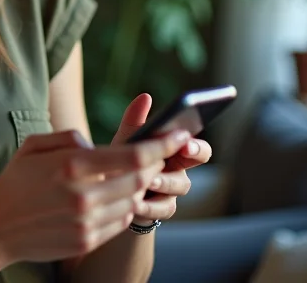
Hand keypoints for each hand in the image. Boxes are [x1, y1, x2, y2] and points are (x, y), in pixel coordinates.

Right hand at [0, 126, 191, 266]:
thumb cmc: (17, 180)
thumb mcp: (34, 145)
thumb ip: (70, 137)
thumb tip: (96, 143)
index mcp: (71, 165)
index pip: (133, 156)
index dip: (162, 145)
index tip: (178, 135)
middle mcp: (82, 195)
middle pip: (140, 178)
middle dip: (157, 164)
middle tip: (161, 153)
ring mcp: (86, 222)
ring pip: (133, 200)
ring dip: (139, 186)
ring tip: (132, 176)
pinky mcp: (87, 240)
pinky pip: (121, 221)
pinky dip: (125, 206)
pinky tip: (115, 197)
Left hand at [111, 93, 213, 224]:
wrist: (108, 194)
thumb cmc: (120, 162)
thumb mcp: (125, 141)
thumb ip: (135, 121)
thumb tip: (145, 96)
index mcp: (175, 150)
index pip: (198, 148)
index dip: (197, 146)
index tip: (185, 143)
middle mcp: (179, 169)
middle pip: (193, 168)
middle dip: (182, 166)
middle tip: (168, 160)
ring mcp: (173, 191)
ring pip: (179, 187)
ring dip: (162, 182)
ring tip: (146, 179)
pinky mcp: (163, 209)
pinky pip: (164, 208)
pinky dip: (149, 205)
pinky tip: (135, 202)